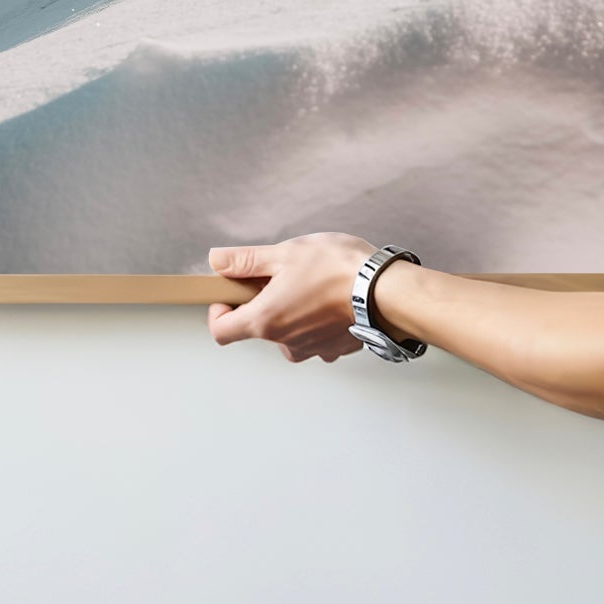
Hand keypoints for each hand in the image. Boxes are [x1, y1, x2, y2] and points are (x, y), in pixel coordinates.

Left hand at [206, 232, 375, 361]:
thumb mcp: (284, 253)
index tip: (229, 294)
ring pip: (288, 333)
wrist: (386, 291)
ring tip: (311, 284)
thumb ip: (245, 261)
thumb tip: (217, 261)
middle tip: (281, 276)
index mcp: (265, 320)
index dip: (218, 312)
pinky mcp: (336, 348)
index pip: (221, 331)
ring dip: (291, 313)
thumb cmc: (337, 270)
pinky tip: (331, 298)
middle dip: (262, 303)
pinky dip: (317, 320)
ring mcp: (312, 349)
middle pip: (257, 329)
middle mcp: (285, 342)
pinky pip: (316, 336)